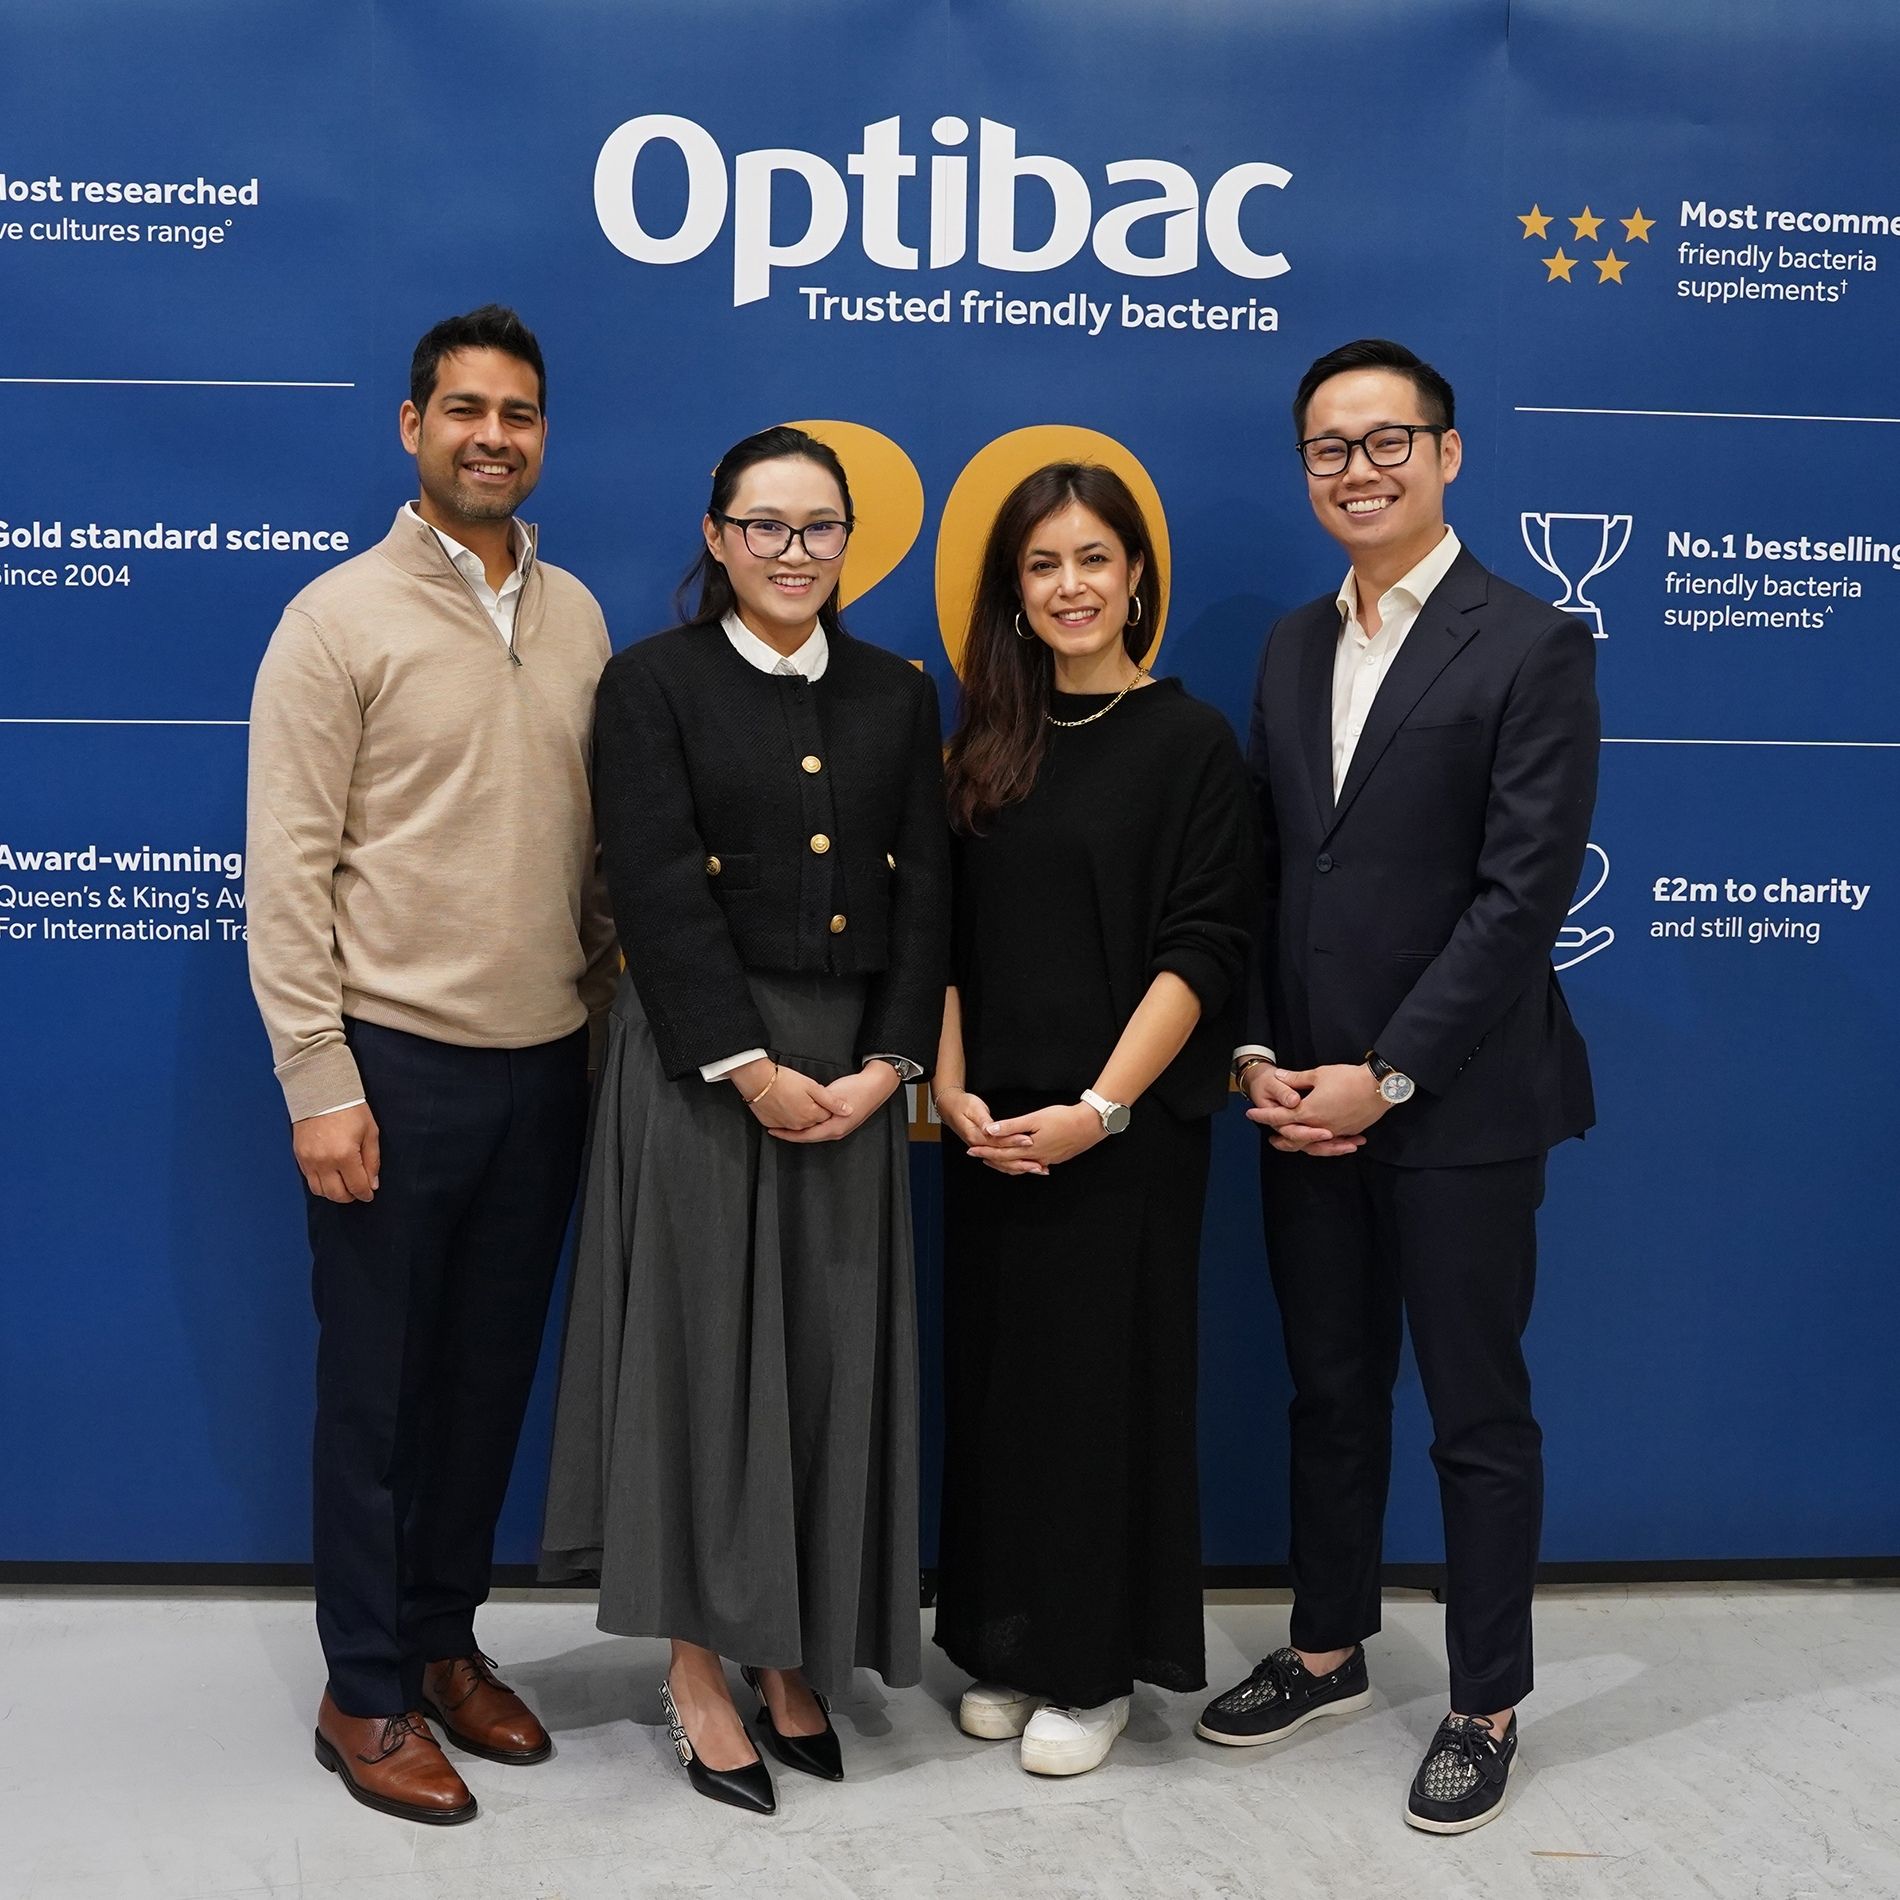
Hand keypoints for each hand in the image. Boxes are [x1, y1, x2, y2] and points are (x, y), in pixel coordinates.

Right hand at [293, 1103, 380, 1202]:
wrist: (322, 1092)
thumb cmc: (350, 1109)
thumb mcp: (370, 1132)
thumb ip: (372, 1160)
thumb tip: (372, 1184)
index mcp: (345, 1156)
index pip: (356, 1187)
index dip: (365, 1194)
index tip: (369, 1194)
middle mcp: (324, 1162)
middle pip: (336, 1194)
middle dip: (349, 1197)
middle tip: (357, 1191)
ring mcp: (309, 1160)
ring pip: (319, 1191)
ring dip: (333, 1192)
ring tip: (344, 1185)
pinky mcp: (299, 1156)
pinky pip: (308, 1179)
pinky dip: (320, 1182)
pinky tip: (330, 1175)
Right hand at [733, 1059, 845, 1132]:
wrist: (758, 1080)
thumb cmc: (785, 1080)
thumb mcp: (813, 1087)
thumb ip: (832, 1102)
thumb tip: (848, 1111)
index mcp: (811, 1116)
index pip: (826, 1116)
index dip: (827, 1106)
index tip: (824, 1096)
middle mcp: (799, 1125)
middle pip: (813, 1122)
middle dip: (815, 1112)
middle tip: (808, 1096)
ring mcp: (784, 1125)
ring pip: (798, 1124)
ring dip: (801, 1116)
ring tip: (797, 1099)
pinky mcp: (771, 1123)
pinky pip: (783, 1124)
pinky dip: (787, 1118)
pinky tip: (786, 1105)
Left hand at [768, 1062, 901, 1143]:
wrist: (876, 1086)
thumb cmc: (857, 1089)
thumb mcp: (833, 1095)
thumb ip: (817, 1105)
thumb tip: (802, 1110)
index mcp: (834, 1128)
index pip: (805, 1136)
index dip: (788, 1134)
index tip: (774, 1131)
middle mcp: (836, 1132)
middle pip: (808, 1137)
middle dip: (791, 1133)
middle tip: (775, 1127)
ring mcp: (840, 1128)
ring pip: (815, 1133)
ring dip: (800, 1130)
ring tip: (785, 1124)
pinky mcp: (841, 1122)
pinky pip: (821, 1128)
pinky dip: (809, 1125)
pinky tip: (803, 1119)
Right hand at [935, 1085, 1040, 1174]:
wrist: (950, 1107)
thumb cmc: (962, 1105)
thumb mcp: (972, 1108)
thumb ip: (983, 1120)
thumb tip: (990, 1128)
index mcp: (976, 1136)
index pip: (998, 1142)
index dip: (1014, 1141)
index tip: (1029, 1140)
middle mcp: (979, 1146)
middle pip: (1003, 1158)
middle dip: (1022, 1162)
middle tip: (1039, 1164)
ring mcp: (983, 1149)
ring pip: (1003, 1164)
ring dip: (1021, 1167)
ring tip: (1038, 1169)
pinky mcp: (987, 1148)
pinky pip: (1001, 1161)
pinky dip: (1014, 1165)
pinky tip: (1027, 1167)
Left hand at [968, 1101, 1105, 1171]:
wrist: (1089, 1125)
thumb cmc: (1063, 1118)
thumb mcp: (1035, 1119)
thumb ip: (1011, 1126)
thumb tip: (990, 1130)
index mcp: (1028, 1149)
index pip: (1000, 1152)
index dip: (984, 1150)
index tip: (970, 1149)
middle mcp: (1035, 1159)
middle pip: (1008, 1161)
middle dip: (990, 1158)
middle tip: (975, 1155)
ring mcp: (1046, 1160)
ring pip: (1020, 1166)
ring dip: (1005, 1163)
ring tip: (994, 1159)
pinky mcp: (1055, 1158)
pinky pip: (1032, 1165)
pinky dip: (1021, 1164)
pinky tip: (1021, 1163)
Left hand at [1242, 1062, 1367, 1157]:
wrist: (1379, 1087)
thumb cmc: (1348, 1078)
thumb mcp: (1319, 1074)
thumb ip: (1297, 1079)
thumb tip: (1280, 1076)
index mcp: (1309, 1112)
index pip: (1280, 1117)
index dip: (1263, 1115)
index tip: (1250, 1114)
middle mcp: (1320, 1126)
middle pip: (1295, 1137)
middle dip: (1281, 1139)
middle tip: (1271, 1140)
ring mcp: (1335, 1131)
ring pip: (1314, 1143)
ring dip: (1302, 1145)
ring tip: (1294, 1144)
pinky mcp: (1348, 1131)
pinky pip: (1332, 1141)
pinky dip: (1324, 1144)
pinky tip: (1322, 1141)